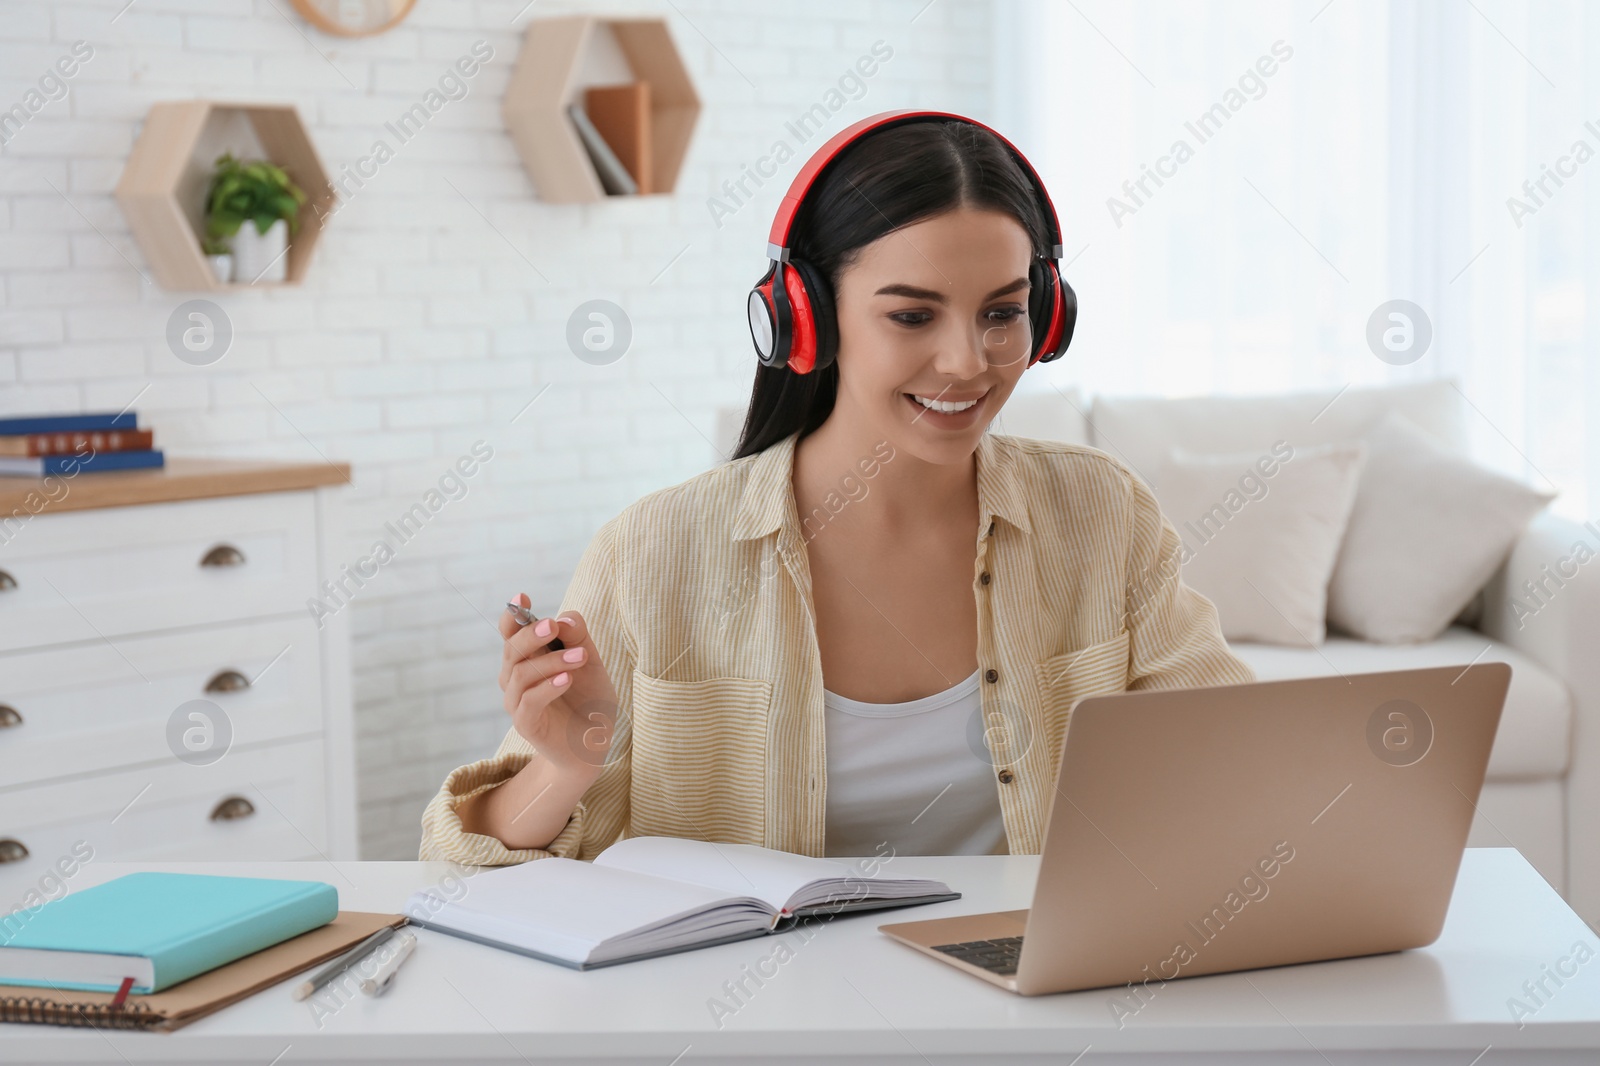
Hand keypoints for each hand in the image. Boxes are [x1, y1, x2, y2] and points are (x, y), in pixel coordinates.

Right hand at [498, 595, 619, 776]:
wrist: (594, 743)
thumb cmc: (588, 698)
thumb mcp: (590, 662)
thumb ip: (578, 637)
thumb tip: (563, 618)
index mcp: (528, 658)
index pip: (510, 633)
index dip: (513, 615)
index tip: (522, 598)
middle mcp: (515, 678)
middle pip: (512, 649)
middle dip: (531, 634)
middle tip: (553, 626)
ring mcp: (517, 702)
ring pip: (522, 674)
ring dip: (552, 661)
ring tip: (581, 657)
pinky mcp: (526, 724)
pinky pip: (529, 701)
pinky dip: (547, 687)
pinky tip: (567, 679)